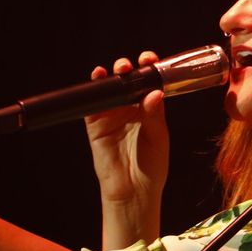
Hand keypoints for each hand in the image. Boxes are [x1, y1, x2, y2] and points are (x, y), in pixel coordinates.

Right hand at [84, 51, 167, 241]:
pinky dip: (94, 87)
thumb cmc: (151, 165)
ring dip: (113, 73)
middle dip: (131, 68)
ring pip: (110, 87)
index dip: (149, 69)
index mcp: (149, 108)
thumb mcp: (158, 136)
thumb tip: (155, 92)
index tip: (152, 61)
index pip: (149, 82)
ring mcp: (112, 114)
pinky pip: (92, 102)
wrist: (133, 190)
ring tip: (120, 69)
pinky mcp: (96, 123)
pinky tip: (98, 76)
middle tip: (135, 65)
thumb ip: (154, 114)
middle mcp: (130, 108)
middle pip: (128, 80)